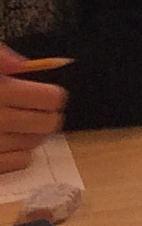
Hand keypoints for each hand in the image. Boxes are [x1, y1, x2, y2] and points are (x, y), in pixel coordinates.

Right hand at [0, 49, 66, 175]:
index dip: (48, 96)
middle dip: (43, 117)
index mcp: (1, 91)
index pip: (53, 99)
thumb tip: (24, 65)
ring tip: (10, 127)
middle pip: (51, 123)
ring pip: (36, 142)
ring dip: (29, 135)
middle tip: (27, 112)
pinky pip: (21, 161)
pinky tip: (2, 143)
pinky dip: (15, 154)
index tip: (37, 95)